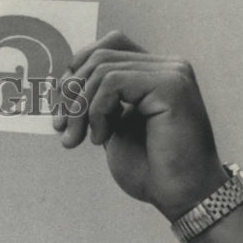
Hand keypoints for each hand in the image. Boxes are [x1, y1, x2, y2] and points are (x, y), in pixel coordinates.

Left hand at [53, 31, 226, 220]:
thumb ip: (97, 104)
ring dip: (80, 108)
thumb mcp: (112, 129)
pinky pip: (113, 82)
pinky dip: (97, 111)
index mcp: (154, 73)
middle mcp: (166, 66)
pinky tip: (102, 138)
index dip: (75, 73)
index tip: (61, 112)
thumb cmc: (150, 170)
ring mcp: (171, 73)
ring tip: (79, 139)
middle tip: (62, 130)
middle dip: (70, 94)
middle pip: (99, 56)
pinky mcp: (171, 85)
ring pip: (101, 68)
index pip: (106, 47)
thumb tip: (63, 85)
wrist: (181, 195)